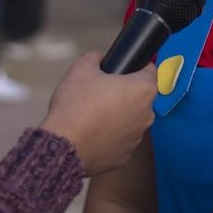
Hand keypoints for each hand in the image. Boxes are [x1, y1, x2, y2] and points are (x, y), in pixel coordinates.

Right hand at [40, 51, 155, 175]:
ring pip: (130, 120)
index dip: (136, 67)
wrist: (62, 147)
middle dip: (124, 93)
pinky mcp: (125, 156)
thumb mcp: (81, 69)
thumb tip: (98, 57)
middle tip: (101, 93)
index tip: (123, 70)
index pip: (150, 71)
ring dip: (118, 116)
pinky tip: (92, 133)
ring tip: (93, 115)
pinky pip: (120, 140)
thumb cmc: (75, 106)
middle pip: (140, 97)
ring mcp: (137, 138)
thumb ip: (95, 57)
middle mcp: (147, 115)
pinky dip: (110, 136)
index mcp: (143, 90)